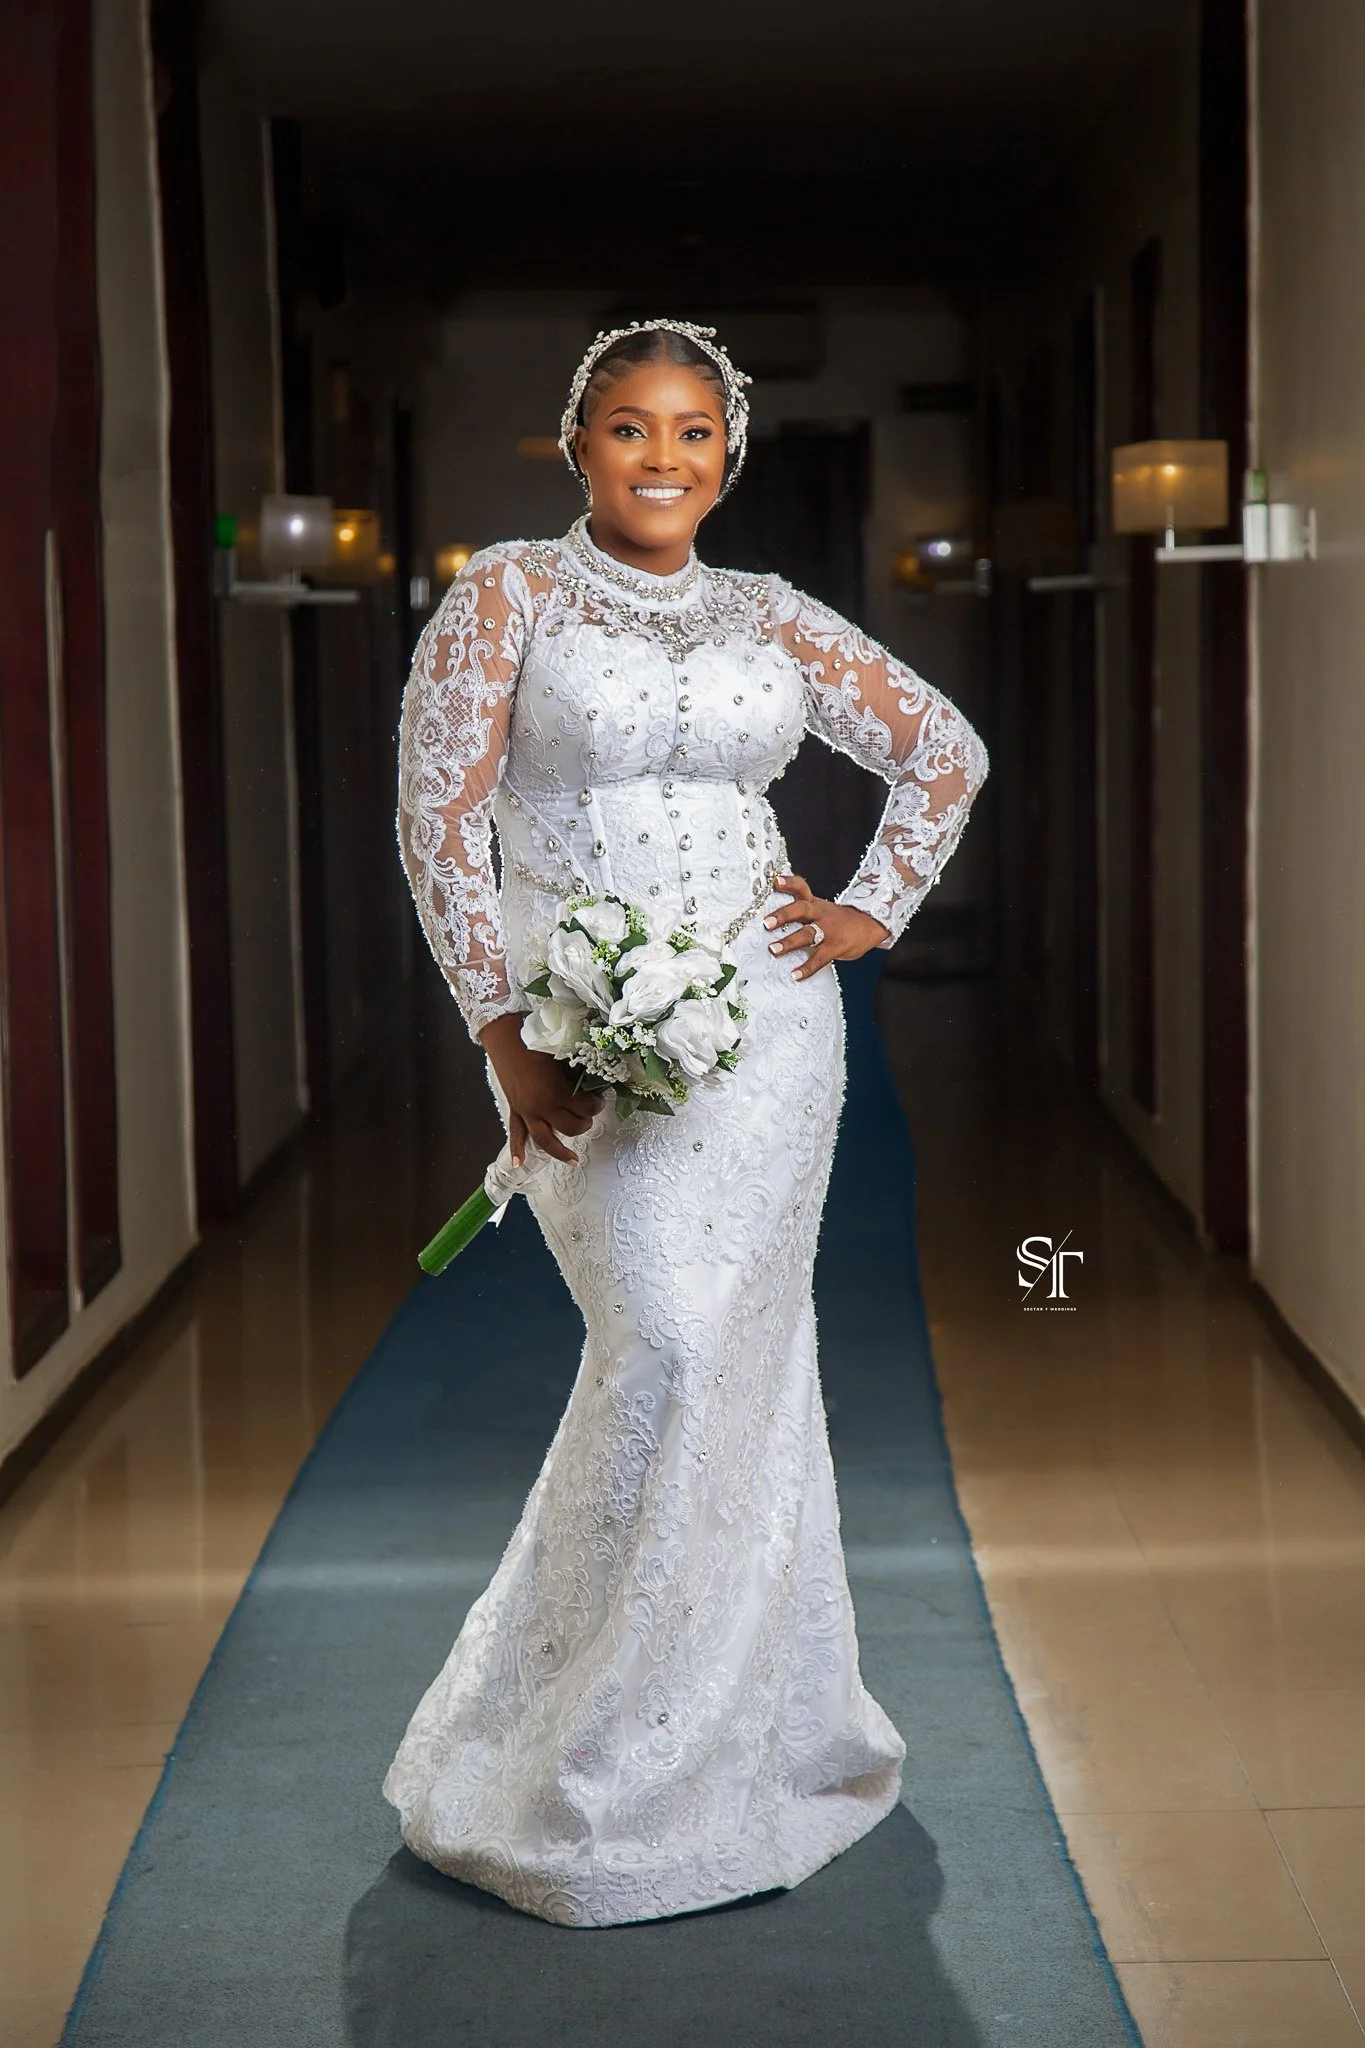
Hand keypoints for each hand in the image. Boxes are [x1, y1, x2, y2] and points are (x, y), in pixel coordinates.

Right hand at [479, 1012, 604, 1165]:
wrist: (506, 1035)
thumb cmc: (536, 1040)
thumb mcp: (564, 1056)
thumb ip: (579, 1073)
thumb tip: (595, 1082)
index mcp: (558, 1093)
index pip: (586, 1109)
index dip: (597, 1105)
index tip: (600, 1098)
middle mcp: (542, 1107)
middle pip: (570, 1128)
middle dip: (584, 1124)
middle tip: (589, 1115)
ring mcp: (527, 1111)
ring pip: (546, 1140)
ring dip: (561, 1151)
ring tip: (574, 1160)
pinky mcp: (515, 1109)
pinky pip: (516, 1133)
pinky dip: (517, 1149)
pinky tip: (519, 1163)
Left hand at [763, 873, 888, 979]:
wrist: (870, 925)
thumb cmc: (838, 919)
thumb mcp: (821, 908)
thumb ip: (801, 910)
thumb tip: (773, 917)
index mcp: (814, 903)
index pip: (801, 887)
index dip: (789, 884)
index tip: (776, 881)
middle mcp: (819, 914)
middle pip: (801, 909)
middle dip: (783, 915)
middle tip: (767, 922)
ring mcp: (828, 930)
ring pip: (807, 934)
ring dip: (789, 942)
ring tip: (774, 949)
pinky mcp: (835, 947)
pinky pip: (819, 958)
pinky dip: (807, 968)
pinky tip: (796, 975)